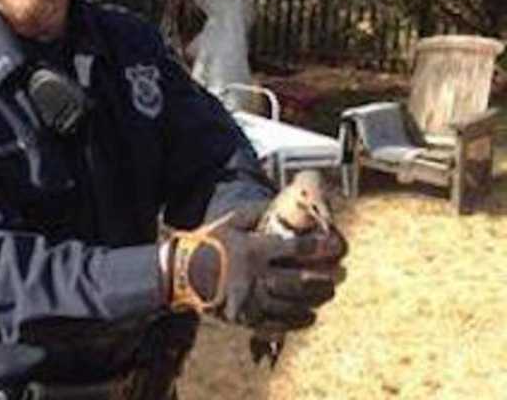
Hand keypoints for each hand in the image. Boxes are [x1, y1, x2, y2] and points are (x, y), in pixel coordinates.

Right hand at [164, 203, 346, 328]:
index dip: (318, 247)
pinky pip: (278, 323)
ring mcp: (251, 299)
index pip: (294, 249)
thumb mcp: (230, 221)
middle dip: (325, 278)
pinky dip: (298, 321)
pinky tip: (311, 316)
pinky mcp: (246, 318)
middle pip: (299, 280)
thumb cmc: (208, 242)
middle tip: (342, 274)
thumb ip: (256, 212)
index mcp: (253, 249)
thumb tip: (277, 202)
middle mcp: (254, 276)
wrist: (181, 274)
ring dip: (315, 300)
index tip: (335, 246)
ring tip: (329, 293)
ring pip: (292, 303)